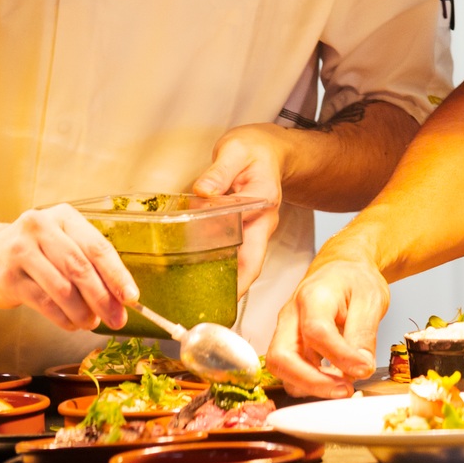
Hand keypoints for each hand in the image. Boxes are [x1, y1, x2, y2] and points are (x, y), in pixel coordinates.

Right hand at [0, 204, 137, 332]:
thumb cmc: (31, 250)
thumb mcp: (60, 244)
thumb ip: (88, 264)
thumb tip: (121, 298)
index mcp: (64, 216)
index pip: (98, 247)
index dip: (117, 274)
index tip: (132, 298)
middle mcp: (41, 228)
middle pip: (81, 268)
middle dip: (103, 298)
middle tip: (117, 319)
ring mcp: (21, 252)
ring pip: (62, 288)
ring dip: (82, 311)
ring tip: (92, 323)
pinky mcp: (7, 277)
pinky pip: (43, 302)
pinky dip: (62, 317)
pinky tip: (72, 324)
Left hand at [193, 125, 284, 296]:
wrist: (271, 149)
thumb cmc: (256, 150)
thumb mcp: (236, 151)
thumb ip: (220, 171)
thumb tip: (203, 191)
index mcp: (261, 209)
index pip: (254, 254)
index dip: (241, 282)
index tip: (226, 303)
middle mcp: (258, 226)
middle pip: (246, 267)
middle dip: (227, 292)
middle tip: (201, 313)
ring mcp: (250, 229)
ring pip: (237, 263)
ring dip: (220, 282)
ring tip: (192, 302)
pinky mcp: (239, 228)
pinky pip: (228, 252)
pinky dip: (214, 265)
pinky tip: (192, 275)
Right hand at [266, 255, 387, 398]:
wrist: (342, 270)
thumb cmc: (354, 281)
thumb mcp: (371, 300)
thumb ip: (364, 334)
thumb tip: (361, 367)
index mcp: (314, 296)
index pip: (317, 331)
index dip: (340, 356)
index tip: (364, 368)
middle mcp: (291, 315)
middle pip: (282, 356)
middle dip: (312, 381)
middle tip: (345, 390)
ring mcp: (285, 331)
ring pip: (281, 369)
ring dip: (310, 385)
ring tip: (343, 387)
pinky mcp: (289, 346)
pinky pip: (290, 372)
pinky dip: (309, 383)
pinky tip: (334, 381)